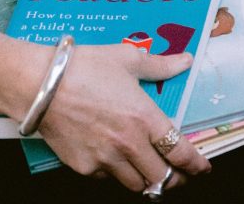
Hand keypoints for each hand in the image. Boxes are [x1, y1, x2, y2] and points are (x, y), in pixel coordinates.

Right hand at [38, 44, 210, 191]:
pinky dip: (116, 173)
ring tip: (148, 170)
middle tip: (178, 174)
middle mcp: (129, 144)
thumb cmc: (83, 66)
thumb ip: (159, 64)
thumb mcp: (125, 58)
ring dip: (147, 180)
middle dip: (175, 179)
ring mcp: (106, 159)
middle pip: (163, 178)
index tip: (202, 167)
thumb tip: (185, 60)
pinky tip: (115, 159)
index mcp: (144, 118)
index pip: (181, 152)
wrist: (40, 85)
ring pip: (137, 185)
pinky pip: (108, 178)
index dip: (196, 164)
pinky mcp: (85, 167)